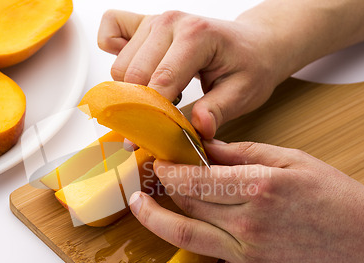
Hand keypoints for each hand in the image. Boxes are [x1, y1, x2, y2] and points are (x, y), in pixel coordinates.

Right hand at [98, 10, 282, 138]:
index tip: (146, 141)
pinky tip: (135, 69)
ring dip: (132, 88)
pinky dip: (113, 51)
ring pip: (120, 65)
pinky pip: (110, 30)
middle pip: (132, 75)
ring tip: (161, 95)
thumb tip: (199, 128)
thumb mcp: (244, 93)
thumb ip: (218, 110)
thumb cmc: (249, 66)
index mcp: (196, 35)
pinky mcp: (144, 23)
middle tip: (159, 122)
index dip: (151, 116)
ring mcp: (154, 21)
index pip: (162, 81)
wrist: (253, 44)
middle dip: (139, 107)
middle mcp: (170, 22)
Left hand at [129, 140, 363, 262]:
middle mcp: (249, 221)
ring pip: (186, 237)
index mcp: (259, 185)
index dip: (168, 168)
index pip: (196, 177)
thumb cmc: (335, 197)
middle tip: (144, 178)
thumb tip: (204, 146)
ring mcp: (249, 254)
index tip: (157, 161)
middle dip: (159, 187)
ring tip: (137, 208)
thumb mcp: (291, 160)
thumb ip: (242, 152)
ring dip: (153, 222)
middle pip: (187, 203)